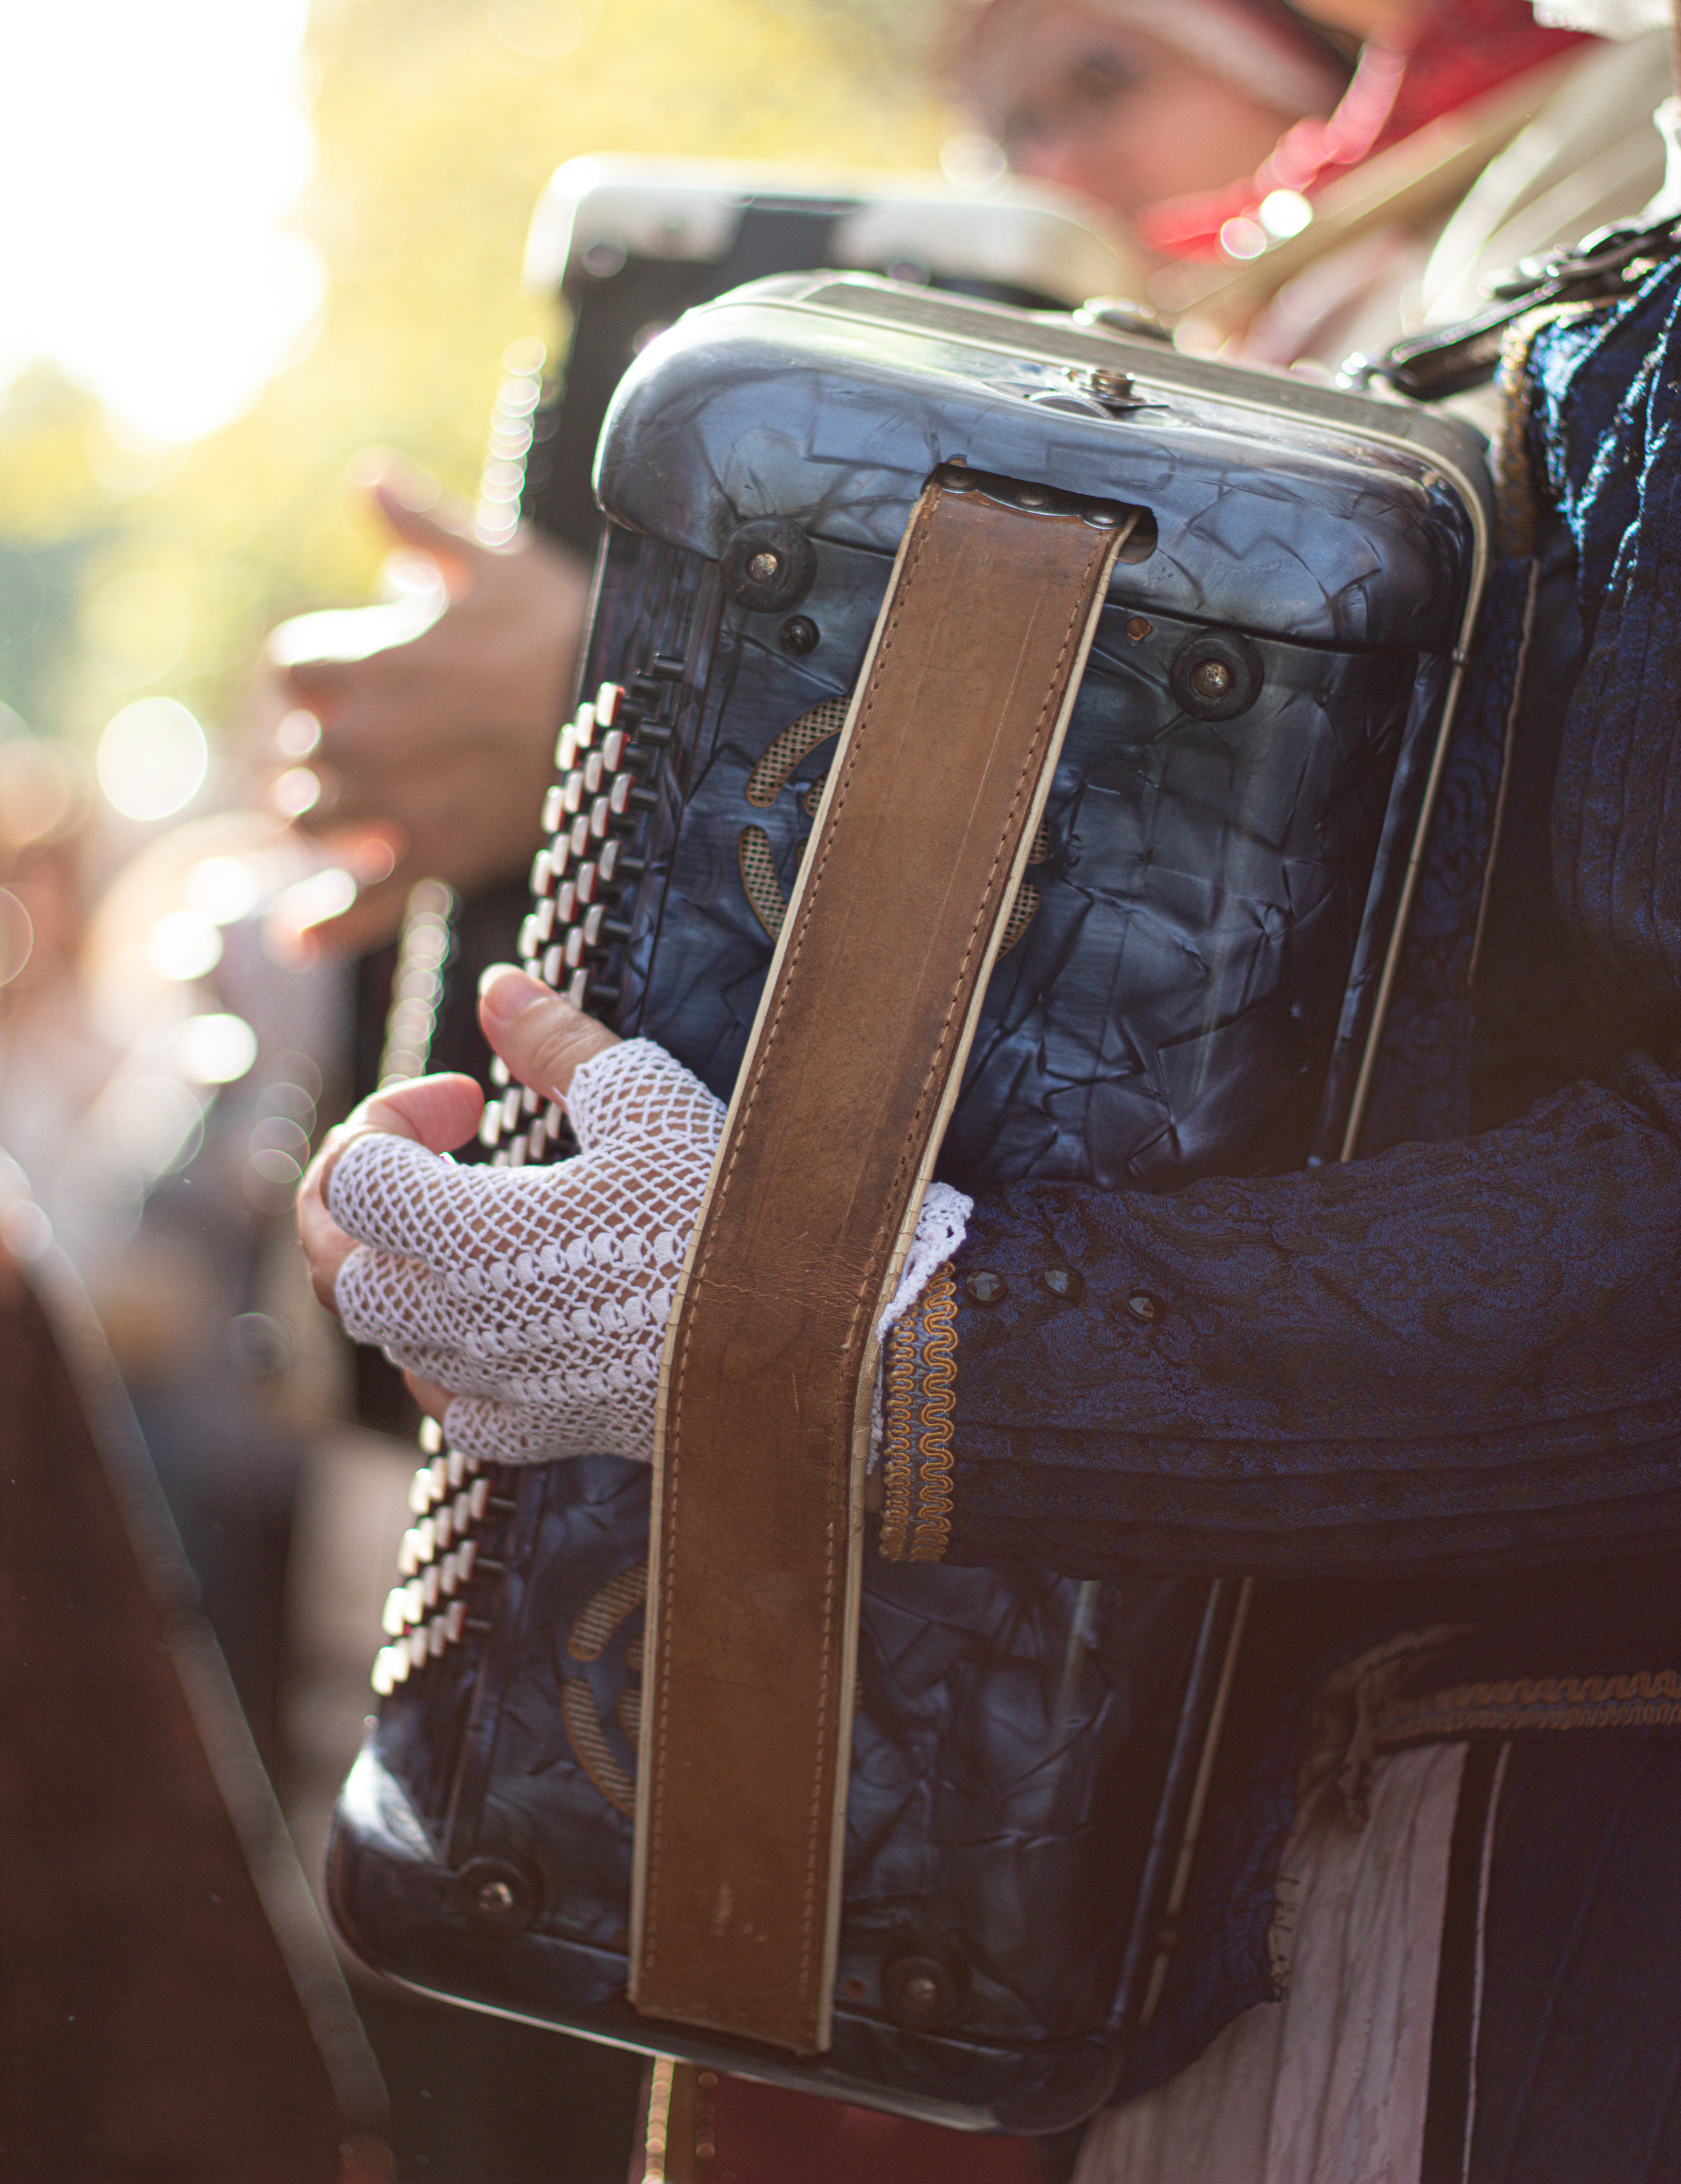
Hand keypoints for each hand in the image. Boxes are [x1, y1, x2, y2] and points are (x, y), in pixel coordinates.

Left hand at [258, 466, 591, 956]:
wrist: (630, 711)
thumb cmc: (560, 628)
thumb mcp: (490, 559)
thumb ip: (418, 523)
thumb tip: (367, 480)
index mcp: (360, 663)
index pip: (291, 670)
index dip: (320, 673)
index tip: (356, 675)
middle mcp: (358, 740)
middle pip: (298, 751)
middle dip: (330, 746)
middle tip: (382, 742)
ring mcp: (390, 806)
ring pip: (310, 824)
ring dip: (323, 817)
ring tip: (354, 810)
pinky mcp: (430, 861)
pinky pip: (359, 907)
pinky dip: (322, 927)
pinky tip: (293, 936)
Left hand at [296, 965, 726, 1465]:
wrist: (811, 1341)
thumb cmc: (728, 1214)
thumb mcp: (648, 1102)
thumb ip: (557, 1045)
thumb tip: (499, 991)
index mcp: (474, 1235)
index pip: (357, 1174)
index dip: (391, 1117)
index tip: (466, 1100)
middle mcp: (464, 1321)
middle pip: (338, 1264)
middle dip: (356, 1200)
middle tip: (422, 1158)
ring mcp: (497, 1386)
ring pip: (383, 1335)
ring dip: (398, 1269)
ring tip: (466, 1223)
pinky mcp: (539, 1432)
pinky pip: (448, 1403)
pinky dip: (443, 1355)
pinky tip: (487, 1318)